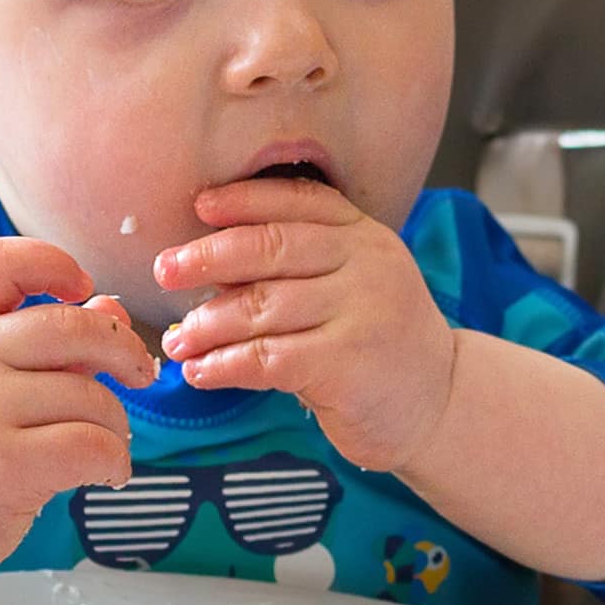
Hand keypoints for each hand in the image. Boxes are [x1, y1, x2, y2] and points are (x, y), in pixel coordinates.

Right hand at [0, 236, 148, 581]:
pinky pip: (93, 446)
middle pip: (72, 328)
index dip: (53, 263)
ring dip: (118, 425)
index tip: (84, 289)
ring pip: (91, 397)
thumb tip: (112, 309)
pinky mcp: (3, 465)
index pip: (0, 262)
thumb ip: (45, 343)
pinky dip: (116, 461)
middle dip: (125, 350)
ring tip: (106, 447)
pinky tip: (108, 474)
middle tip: (140, 375)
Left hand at [157, 177, 457, 470]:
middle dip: (209, 257)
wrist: (439, 404)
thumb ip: (300, 269)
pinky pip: (270, 357)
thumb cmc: (377, 345)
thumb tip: (209, 266)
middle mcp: (366, 265)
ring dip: (208, 324)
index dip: (244, 200)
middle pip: (272, 247)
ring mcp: (361, 312)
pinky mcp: (348, 364)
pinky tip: (201, 372)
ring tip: (178, 340)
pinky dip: (226, 364)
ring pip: (264, 306)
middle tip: (166, 271)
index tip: (199, 206)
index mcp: (364, 236)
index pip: (298, 202)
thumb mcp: (353, 288)